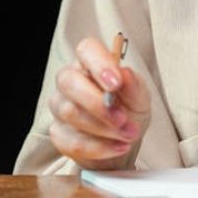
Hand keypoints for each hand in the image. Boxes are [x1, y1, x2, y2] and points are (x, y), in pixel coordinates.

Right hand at [47, 37, 150, 169]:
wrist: (123, 140)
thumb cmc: (128, 110)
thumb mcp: (139, 97)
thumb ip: (134, 86)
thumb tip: (125, 73)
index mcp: (90, 63)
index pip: (87, 50)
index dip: (99, 64)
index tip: (116, 83)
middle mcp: (70, 80)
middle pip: (70, 82)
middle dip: (98, 104)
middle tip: (122, 119)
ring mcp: (60, 107)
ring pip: (71, 113)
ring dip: (104, 128)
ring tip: (128, 134)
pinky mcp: (58, 133)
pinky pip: (72, 141)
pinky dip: (99, 148)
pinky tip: (118, 147)